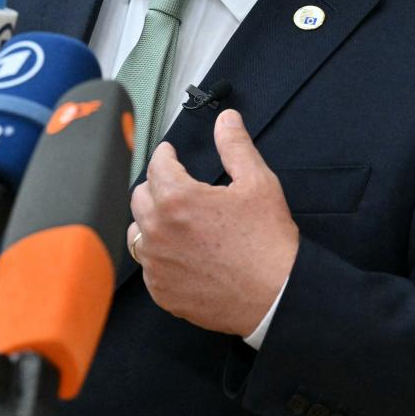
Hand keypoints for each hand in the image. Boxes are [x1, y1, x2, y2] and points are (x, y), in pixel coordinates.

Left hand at [126, 108, 298, 335]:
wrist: (277, 297)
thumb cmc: (269, 241)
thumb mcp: (257, 183)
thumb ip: (235, 146)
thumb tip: (226, 119)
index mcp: (176, 199)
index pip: (157, 165)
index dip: (166, 155)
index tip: (171, 154)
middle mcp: (158, 231)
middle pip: (140, 196)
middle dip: (156, 185)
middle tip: (174, 185)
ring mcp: (157, 265)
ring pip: (137, 233)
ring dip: (150, 221)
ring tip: (172, 219)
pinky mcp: (162, 291)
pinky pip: (148, 267)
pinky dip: (158, 256)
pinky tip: (177, 253)